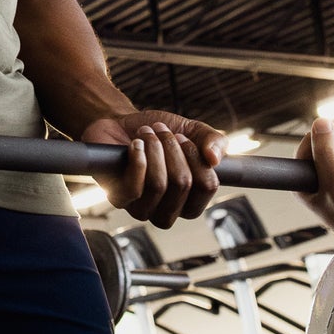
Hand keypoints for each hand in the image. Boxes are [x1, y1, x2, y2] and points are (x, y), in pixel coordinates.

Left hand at [82, 111, 224, 227]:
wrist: (120, 123)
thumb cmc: (157, 132)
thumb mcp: (192, 130)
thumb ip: (214, 141)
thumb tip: (215, 160)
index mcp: (188, 199)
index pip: (206, 188)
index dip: (197, 158)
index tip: (183, 138)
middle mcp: (167, 209)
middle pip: (183, 184)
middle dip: (174, 149)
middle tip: (162, 131)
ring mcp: (142, 207)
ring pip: (158, 185)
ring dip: (155, 150)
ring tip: (147, 134)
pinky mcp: (119, 198)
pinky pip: (134, 188)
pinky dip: (138, 159)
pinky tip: (136, 144)